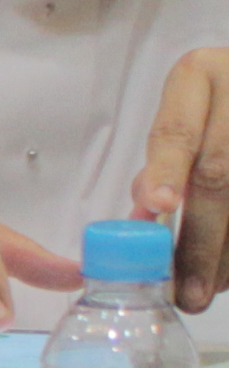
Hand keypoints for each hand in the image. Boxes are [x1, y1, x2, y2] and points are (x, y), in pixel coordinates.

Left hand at [129, 48, 228, 308]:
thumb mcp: (186, 108)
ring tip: (207, 291)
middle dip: (200, 239)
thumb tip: (146, 216)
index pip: (179, 129)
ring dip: (228, 255)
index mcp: (199, 76)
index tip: (159, 207)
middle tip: (185, 290)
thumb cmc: (218, 100)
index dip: (168, 170)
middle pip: (219, 175)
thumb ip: (166, 157)